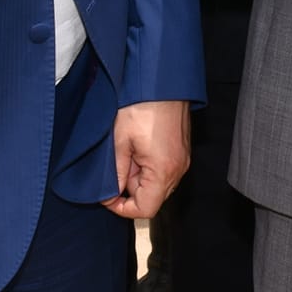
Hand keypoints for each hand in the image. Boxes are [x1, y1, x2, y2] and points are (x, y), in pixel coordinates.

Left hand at [103, 100, 190, 218]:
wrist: (162, 81)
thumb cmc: (142, 105)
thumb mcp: (119, 141)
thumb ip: (115, 174)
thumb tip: (110, 194)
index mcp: (163, 170)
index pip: (145, 209)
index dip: (123, 208)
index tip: (108, 197)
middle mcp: (178, 169)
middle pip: (152, 198)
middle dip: (131, 189)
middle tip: (118, 166)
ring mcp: (182, 160)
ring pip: (158, 185)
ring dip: (140, 177)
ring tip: (129, 153)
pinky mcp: (182, 151)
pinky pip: (165, 171)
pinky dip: (149, 167)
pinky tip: (139, 148)